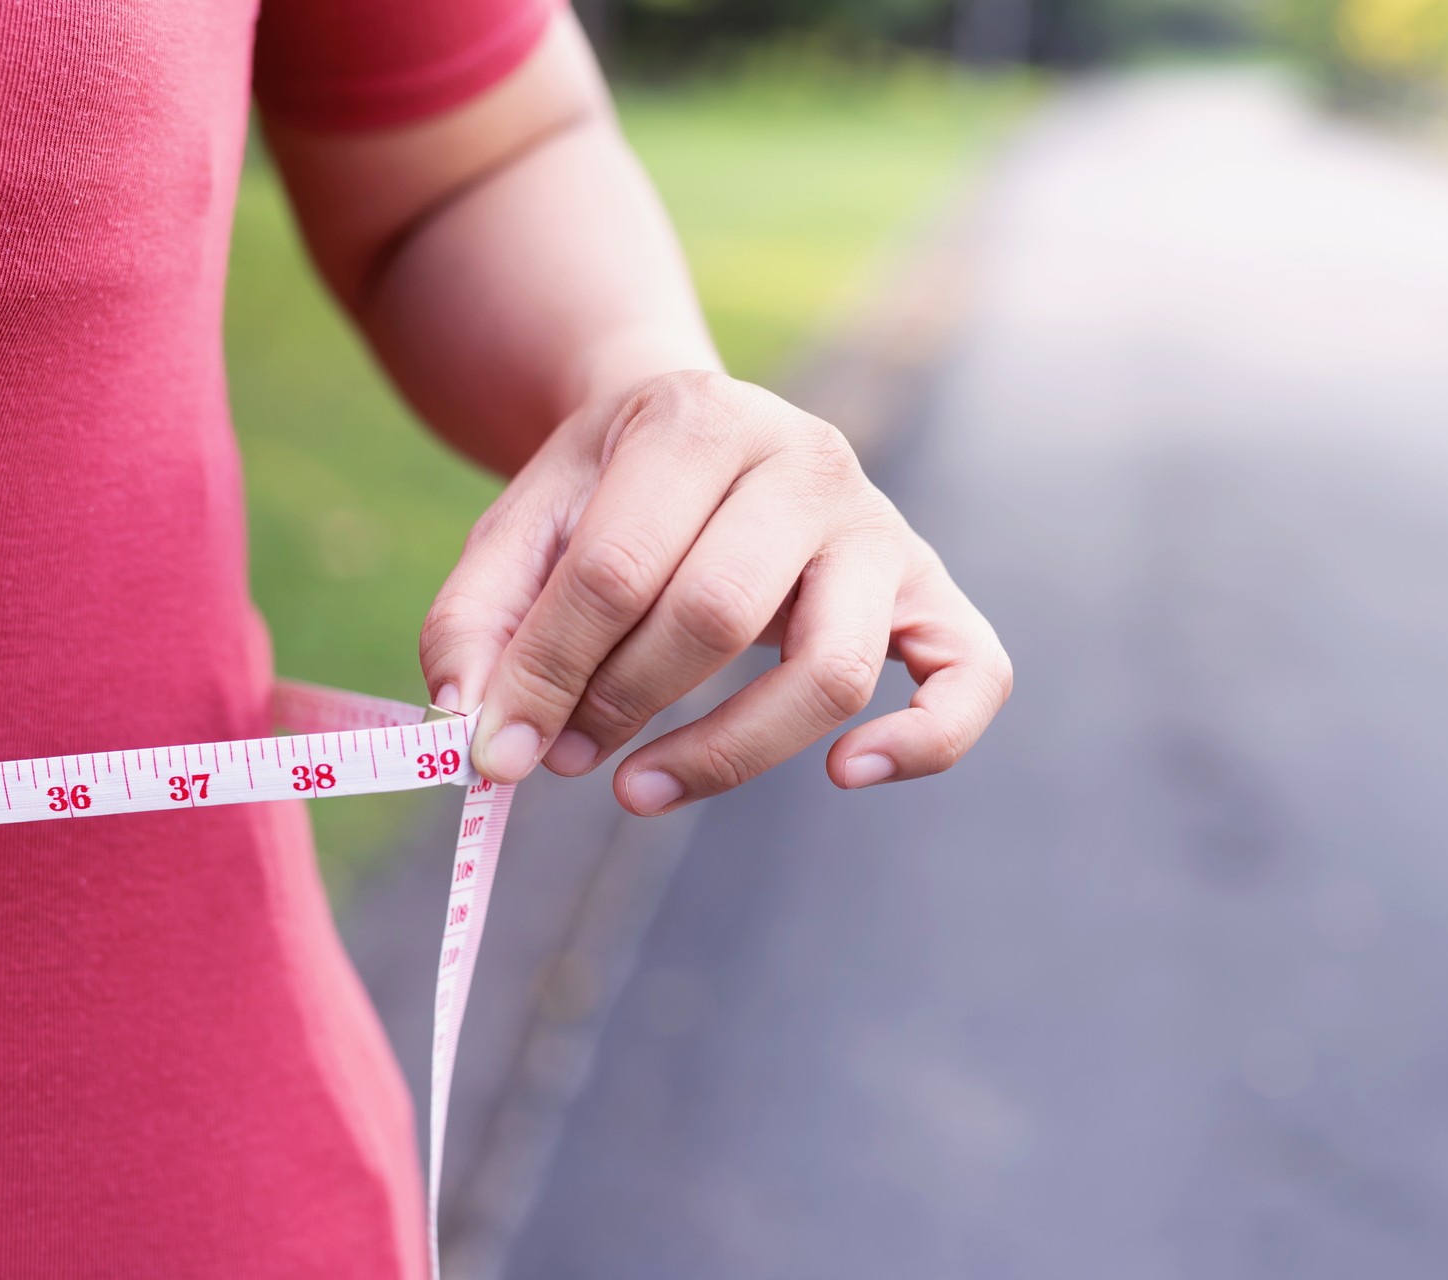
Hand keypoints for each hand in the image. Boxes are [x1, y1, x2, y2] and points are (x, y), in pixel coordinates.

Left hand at [420, 370, 1011, 815]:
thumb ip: (478, 623)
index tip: (498, 751)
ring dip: (725, 751)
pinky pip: (972, 676)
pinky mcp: (933, 590)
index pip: (619, 569)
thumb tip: (475, 734)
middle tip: (562, 754)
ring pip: (831, 670)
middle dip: (621, 705)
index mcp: (699, 419)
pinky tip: (848, 773)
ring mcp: (882, 527)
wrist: (695, 435)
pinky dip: (926, 740)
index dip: (548, 673)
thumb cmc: (603, 497)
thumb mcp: (520, 530)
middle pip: (715, 617)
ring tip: (637, 788)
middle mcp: (809, 460)